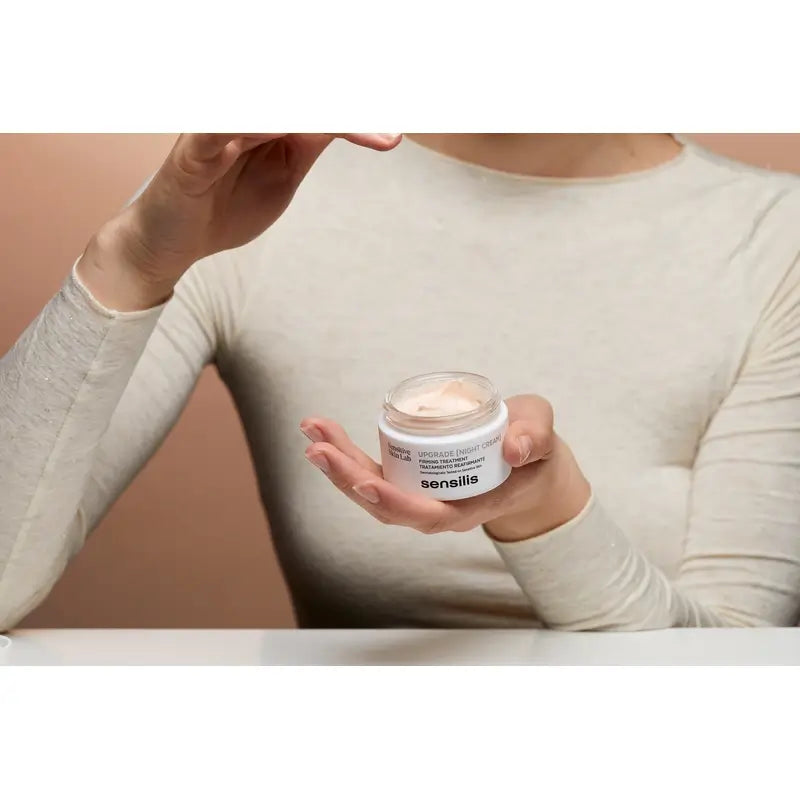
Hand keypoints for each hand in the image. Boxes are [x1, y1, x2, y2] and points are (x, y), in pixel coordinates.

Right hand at [78, 133, 401, 309]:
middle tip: (384, 125)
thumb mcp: (282, 176)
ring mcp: (215, 131)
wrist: (174, 243)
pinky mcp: (189, 156)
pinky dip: (246, 128)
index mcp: (269, 120)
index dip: (353, 112)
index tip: (392, 126)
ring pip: (262, 109)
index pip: (315, 108)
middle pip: (294, 100)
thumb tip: (351, 121)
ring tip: (346, 121)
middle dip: (340, 108)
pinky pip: (216, 133)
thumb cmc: (226, 205)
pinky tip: (278, 127)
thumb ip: (307, 145)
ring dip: (307, 115)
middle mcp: (241, 115)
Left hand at [300, 395, 590, 541]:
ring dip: (338, 464)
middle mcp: (437, 508)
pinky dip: (345, 454)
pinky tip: (322, 434)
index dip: (394, 502)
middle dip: (347, 478)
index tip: (366, 482)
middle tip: (318, 447)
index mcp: (470, 508)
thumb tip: (514, 448)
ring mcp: (419, 494)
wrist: (529, 462)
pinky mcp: (408, 478)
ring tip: (312, 432)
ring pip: (371, 490)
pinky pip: (372, 472)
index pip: (427, 515)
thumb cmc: (534, 454)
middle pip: (384, 506)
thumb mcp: (544, 439)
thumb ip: (535, 440)